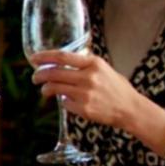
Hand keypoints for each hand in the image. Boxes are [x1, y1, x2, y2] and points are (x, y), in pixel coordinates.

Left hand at [29, 49, 148, 131]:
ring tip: (45, 90)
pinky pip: (65, 103)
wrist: (130, 109)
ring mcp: (85, 94)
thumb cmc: (116, 88)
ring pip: (54, 88)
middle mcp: (88, 77)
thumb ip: (84, 65)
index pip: (62, 56)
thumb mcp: (103, 69)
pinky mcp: (84, 108)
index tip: (34, 59)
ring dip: (46, 89)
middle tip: (35, 77)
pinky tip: (70, 101)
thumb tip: (59, 63)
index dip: (44, 57)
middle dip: (39, 75)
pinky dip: (63, 101)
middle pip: (53, 73)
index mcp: (93, 63)